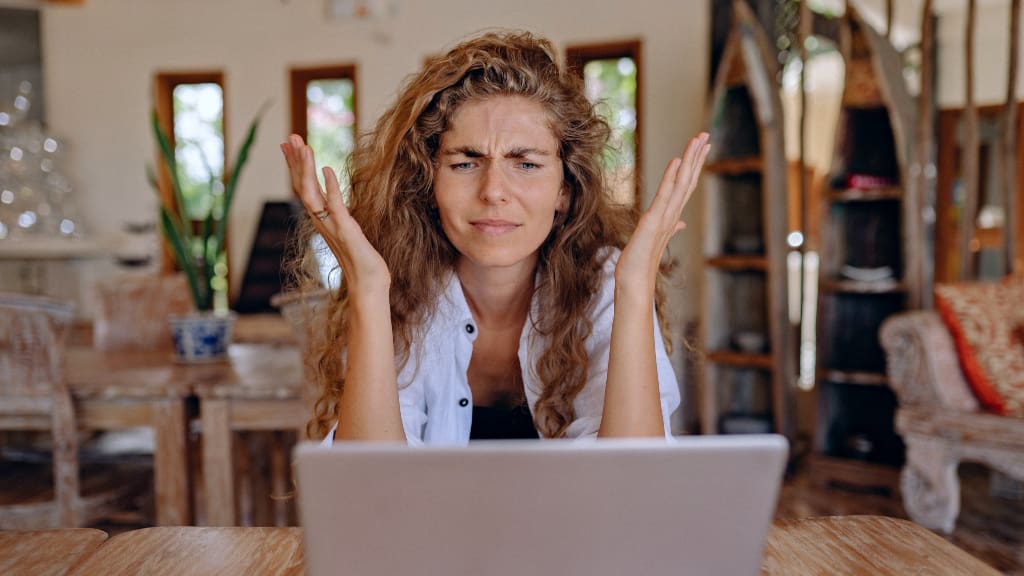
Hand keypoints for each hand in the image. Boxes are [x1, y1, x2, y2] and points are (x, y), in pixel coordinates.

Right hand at [281, 135, 390, 295]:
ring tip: (302, 146)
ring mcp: (332, 226)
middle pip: (302, 186)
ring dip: (306, 169)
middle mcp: (322, 221)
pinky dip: (330, 186)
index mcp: (322, 219)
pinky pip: (334, 205)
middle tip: (289, 137)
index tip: (289, 145)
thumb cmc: (362, 261)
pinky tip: (327, 169)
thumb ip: (339, 216)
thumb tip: (334, 201)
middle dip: (296, 161)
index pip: (304, 187)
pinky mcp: (346, 230)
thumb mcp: (348, 231)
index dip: (296, 166)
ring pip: (311, 193)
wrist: (368, 285)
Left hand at [616, 132, 709, 295]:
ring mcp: (665, 217)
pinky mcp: (654, 221)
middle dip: (697, 156)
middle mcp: (673, 214)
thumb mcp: (655, 238)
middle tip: (705, 135)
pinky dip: (671, 177)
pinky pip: (665, 195)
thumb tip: (681, 223)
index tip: (701, 147)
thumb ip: (670, 227)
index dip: (695, 165)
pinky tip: (677, 161)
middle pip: (688, 179)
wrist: (634, 280)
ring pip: (682, 183)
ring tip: (697, 140)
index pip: (686, 185)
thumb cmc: (641, 261)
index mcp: (672, 215)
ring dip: (690, 160)